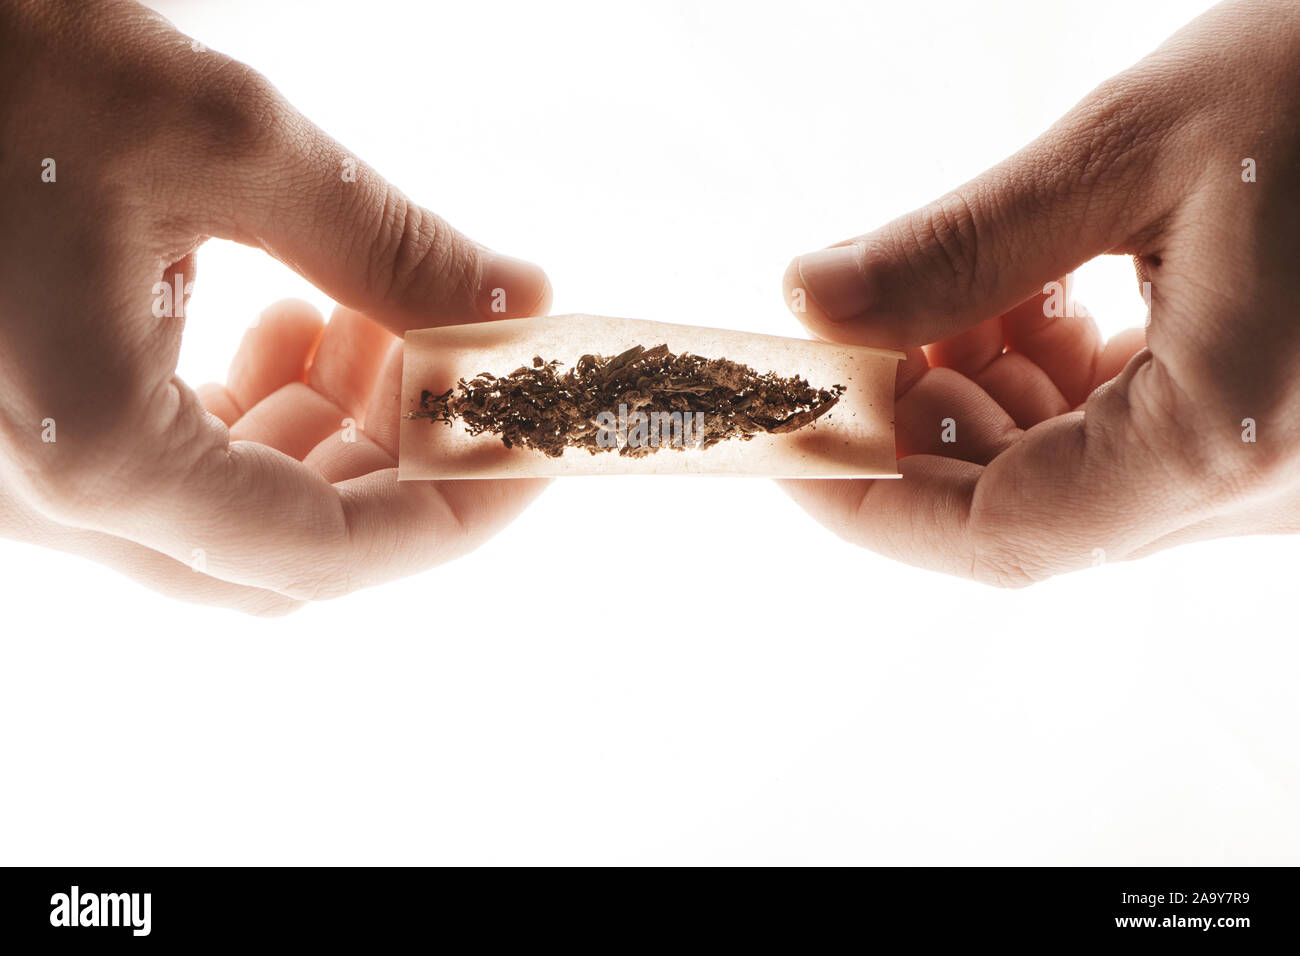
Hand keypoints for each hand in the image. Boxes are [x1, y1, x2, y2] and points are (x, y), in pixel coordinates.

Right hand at [0, 1, 551, 609]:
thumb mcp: (223, 139)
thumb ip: (388, 245)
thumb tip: (515, 301)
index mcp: (98, 453)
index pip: (330, 551)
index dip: (456, 509)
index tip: (530, 448)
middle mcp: (52, 496)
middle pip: (290, 545)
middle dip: (402, 461)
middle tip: (467, 365)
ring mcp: (30, 477)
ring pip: (236, 515)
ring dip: (338, 434)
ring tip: (383, 323)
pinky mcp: (31, 432)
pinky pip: (177, 472)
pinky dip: (262, 418)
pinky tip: (297, 323)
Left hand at [779, 0, 1299, 584]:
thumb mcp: (1138, 143)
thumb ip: (961, 246)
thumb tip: (814, 301)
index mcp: (1225, 441)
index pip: (997, 535)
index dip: (869, 499)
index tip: (789, 442)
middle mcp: (1262, 489)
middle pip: (1030, 508)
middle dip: (921, 429)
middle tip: (853, 337)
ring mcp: (1278, 471)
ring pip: (1078, 476)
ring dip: (986, 398)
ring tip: (950, 294)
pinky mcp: (1278, 430)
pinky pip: (1137, 440)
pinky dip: (1059, 383)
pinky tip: (1031, 297)